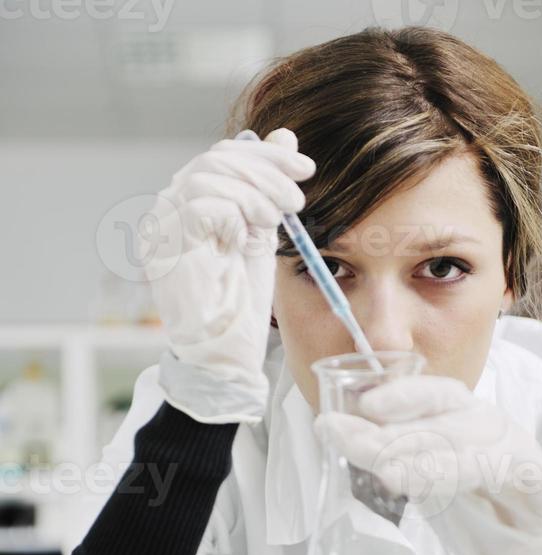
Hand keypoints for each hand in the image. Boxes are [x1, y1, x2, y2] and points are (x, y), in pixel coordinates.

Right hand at [137, 129, 315, 422]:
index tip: (305, 168)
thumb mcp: (261, 234)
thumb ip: (267, 190)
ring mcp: (161, 226)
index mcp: (188, 206)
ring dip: (255, 194)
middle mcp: (167, 211)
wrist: (224, 353)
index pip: (222, 157)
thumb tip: (284, 138)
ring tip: (278, 221)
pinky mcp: (166, 243)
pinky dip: (235, 215)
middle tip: (297, 197)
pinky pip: (203, 204)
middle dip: (266, 170)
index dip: (266, 156)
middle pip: (215, 159)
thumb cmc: (239, 304)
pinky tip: (247, 240)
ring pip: (209, 175)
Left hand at [314, 374, 541, 554]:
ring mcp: (519, 455)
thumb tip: (332, 431)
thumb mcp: (427, 468)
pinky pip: (517, 480)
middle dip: (392, 434)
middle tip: (346, 440)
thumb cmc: (473, 496)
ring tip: (387, 474)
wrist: (530, 538)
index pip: (433, 395)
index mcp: (464, 415)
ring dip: (428, 463)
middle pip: (443, 425)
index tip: (364, 406)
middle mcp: (491, 427)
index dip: (402, 396)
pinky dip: (485, 478)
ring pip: (473, 453)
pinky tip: (442, 486)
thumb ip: (388, 452)